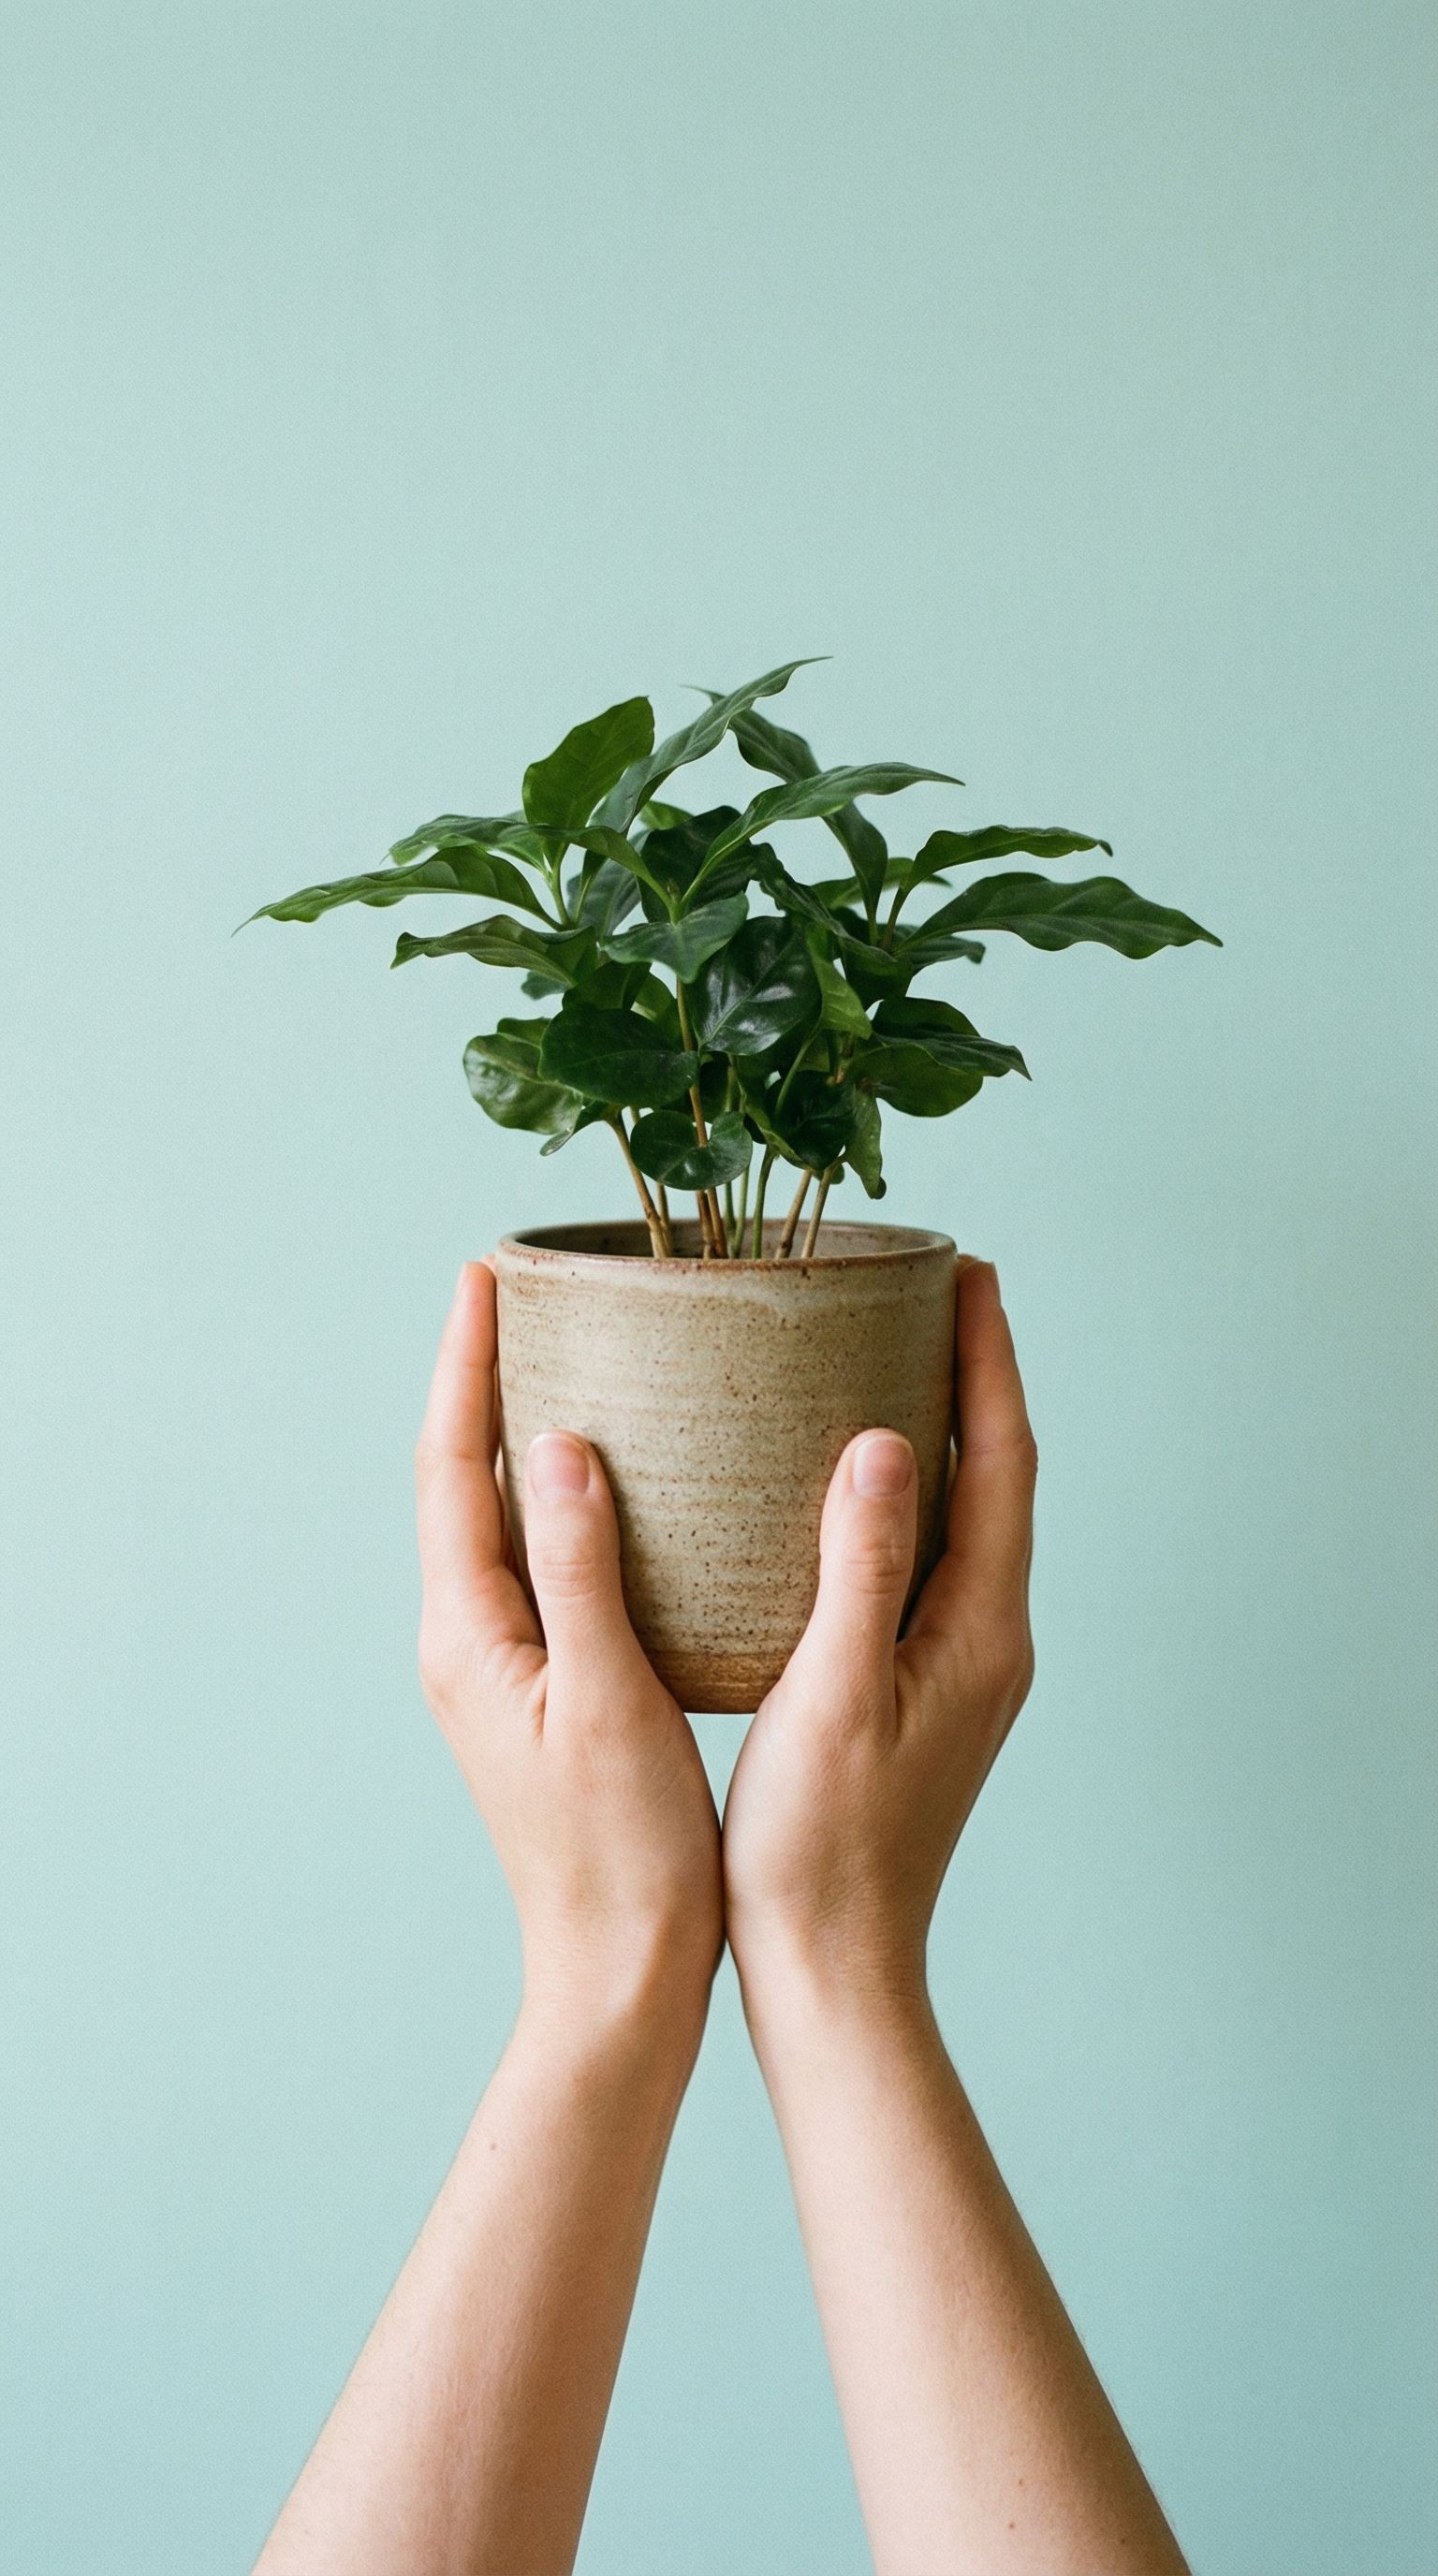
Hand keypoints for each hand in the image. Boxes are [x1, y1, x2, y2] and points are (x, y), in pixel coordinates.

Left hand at [416, 1261, 722, 2033]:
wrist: (621, 1974)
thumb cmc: (623, 1855)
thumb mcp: (608, 1701)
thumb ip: (578, 1570)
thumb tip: (555, 1445)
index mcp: (468, 1636)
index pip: (450, 1467)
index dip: (461, 1366)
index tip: (483, 1275)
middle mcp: (468, 1641)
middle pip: (463, 1478)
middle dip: (485, 1378)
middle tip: (527, 1289)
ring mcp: (502, 1665)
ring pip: (502, 1518)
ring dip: (523, 1432)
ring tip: (571, 1353)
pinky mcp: (548, 1686)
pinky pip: (543, 1560)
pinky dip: (569, 1498)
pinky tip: (628, 1478)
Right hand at [723, 1258, 1035, 2008]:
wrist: (833, 1968)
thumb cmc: (822, 1851)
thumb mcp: (830, 1697)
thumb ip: (860, 1567)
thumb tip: (887, 1442)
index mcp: (980, 1631)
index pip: (1002, 1461)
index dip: (988, 1360)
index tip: (969, 1271)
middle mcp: (987, 1639)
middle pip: (996, 1475)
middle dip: (972, 1375)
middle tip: (933, 1288)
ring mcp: (958, 1666)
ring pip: (962, 1516)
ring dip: (940, 1430)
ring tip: (889, 1353)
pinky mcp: (918, 1687)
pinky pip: (924, 1558)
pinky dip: (901, 1496)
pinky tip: (842, 1482)